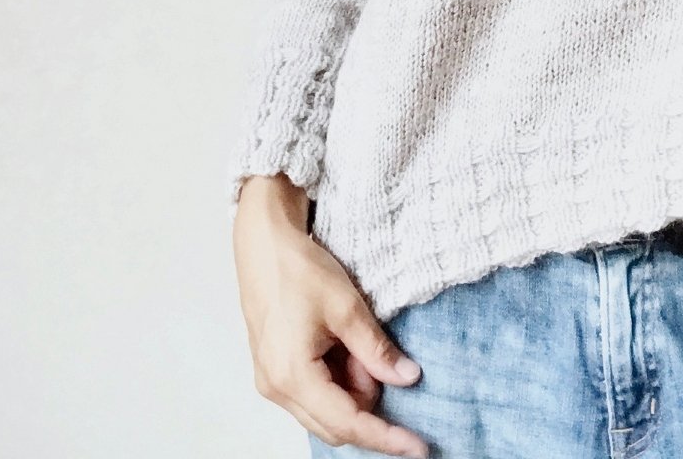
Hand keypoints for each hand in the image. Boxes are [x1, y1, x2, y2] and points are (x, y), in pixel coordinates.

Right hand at [232, 175, 429, 457]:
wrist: (264, 244)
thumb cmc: (298, 269)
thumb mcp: (347, 307)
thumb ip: (376, 350)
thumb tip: (407, 378)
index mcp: (293, 376)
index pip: (348, 422)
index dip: (386, 436)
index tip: (418, 447)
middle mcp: (276, 388)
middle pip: (336, 423)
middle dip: (369, 401)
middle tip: (386, 363)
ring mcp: (272, 380)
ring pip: (325, 408)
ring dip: (353, 387)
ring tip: (359, 343)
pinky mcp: (274, 369)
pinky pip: (313, 392)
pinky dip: (337, 377)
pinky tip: (345, 346)